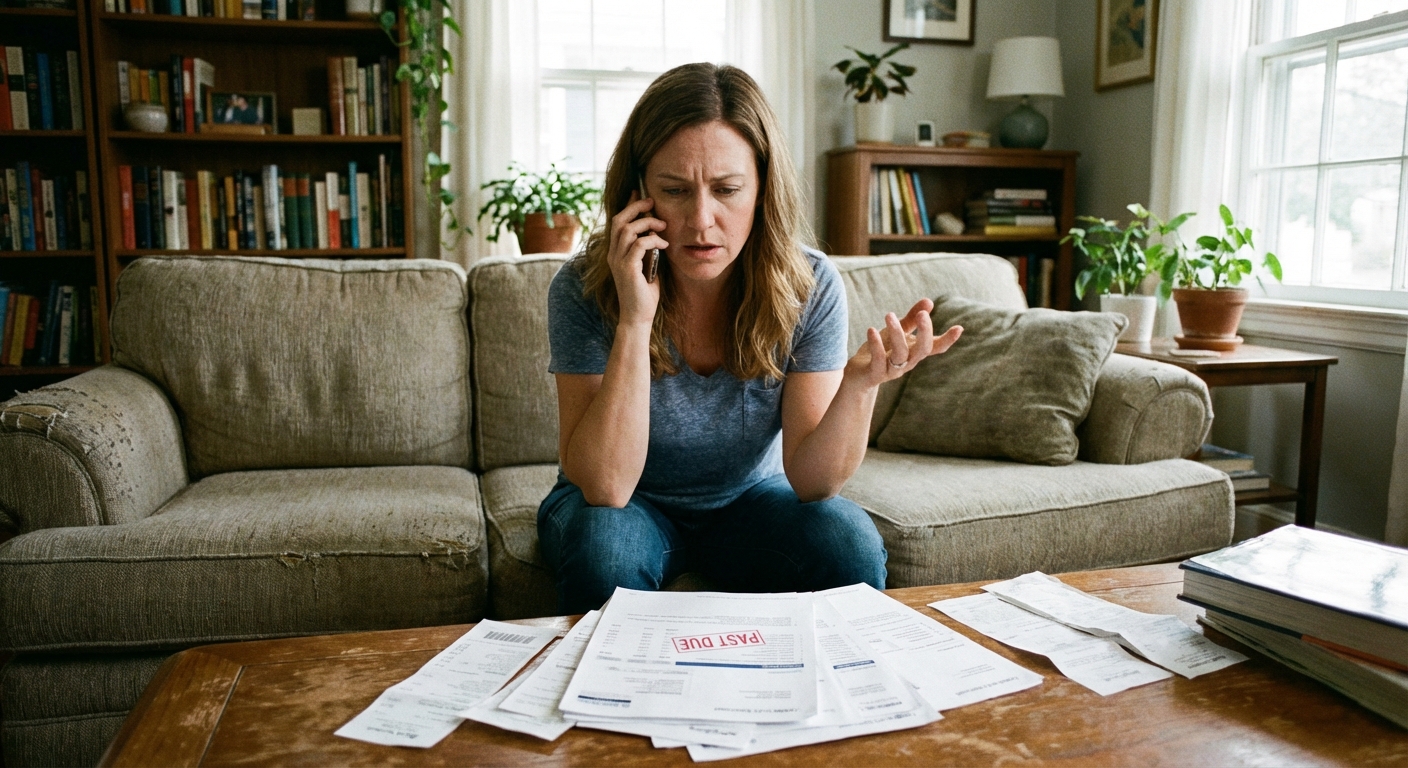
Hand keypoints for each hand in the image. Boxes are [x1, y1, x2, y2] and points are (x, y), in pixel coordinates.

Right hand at [608, 191, 668, 326]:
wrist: (638, 317)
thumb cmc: (644, 293)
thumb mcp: (647, 265)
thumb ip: (647, 250)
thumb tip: (656, 232)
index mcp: (616, 253)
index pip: (617, 222)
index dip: (627, 206)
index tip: (639, 194)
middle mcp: (613, 255)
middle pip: (618, 221)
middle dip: (635, 208)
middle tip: (652, 203)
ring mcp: (618, 261)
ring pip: (627, 230)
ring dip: (647, 223)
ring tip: (663, 225)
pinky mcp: (627, 268)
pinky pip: (639, 245)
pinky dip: (653, 240)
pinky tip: (664, 244)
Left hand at [844, 298, 962, 387]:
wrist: (858, 377)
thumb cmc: (881, 351)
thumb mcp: (896, 332)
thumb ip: (911, 319)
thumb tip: (929, 301)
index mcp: (914, 352)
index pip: (935, 347)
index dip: (947, 340)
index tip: (959, 328)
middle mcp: (907, 362)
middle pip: (922, 350)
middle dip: (925, 332)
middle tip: (922, 314)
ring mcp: (892, 370)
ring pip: (901, 354)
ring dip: (897, 333)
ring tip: (889, 315)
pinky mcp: (875, 374)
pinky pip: (878, 361)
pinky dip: (876, 345)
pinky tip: (871, 330)